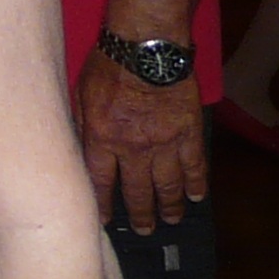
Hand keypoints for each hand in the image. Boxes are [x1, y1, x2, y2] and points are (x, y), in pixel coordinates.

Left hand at [74, 49, 206, 235]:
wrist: (146, 47)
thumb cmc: (108, 64)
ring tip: (169, 220)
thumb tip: (81, 147)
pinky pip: (194, 166)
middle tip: (143, 230)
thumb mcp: (80, 94)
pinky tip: (197, 196)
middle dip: (139, 214)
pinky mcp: (189, 133)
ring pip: (167, 185)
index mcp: (102, 138)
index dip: (103, 204)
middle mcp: (132, 148)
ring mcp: (164, 143)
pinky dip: (197, 183)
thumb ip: (83, 124)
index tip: (105, 221)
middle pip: (136, 190)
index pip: (100, 182)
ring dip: (169, 206)